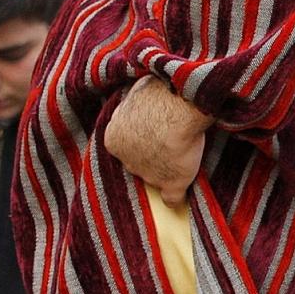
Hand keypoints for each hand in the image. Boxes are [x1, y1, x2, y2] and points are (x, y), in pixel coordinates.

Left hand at [103, 77, 210, 204]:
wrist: (176, 108)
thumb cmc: (155, 94)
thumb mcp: (134, 95)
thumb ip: (132, 107)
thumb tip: (138, 97)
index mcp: (113, 139)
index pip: (124, 147)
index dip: (139, 141)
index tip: (150, 135)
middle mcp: (127, 160)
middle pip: (137, 163)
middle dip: (149, 156)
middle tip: (166, 144)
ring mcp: (148, 174)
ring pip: (154, 178)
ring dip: (165, 172)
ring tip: (181, 158)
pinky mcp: (171, 183)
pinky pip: (172, 199)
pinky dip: (176, 199)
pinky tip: (180, 198)